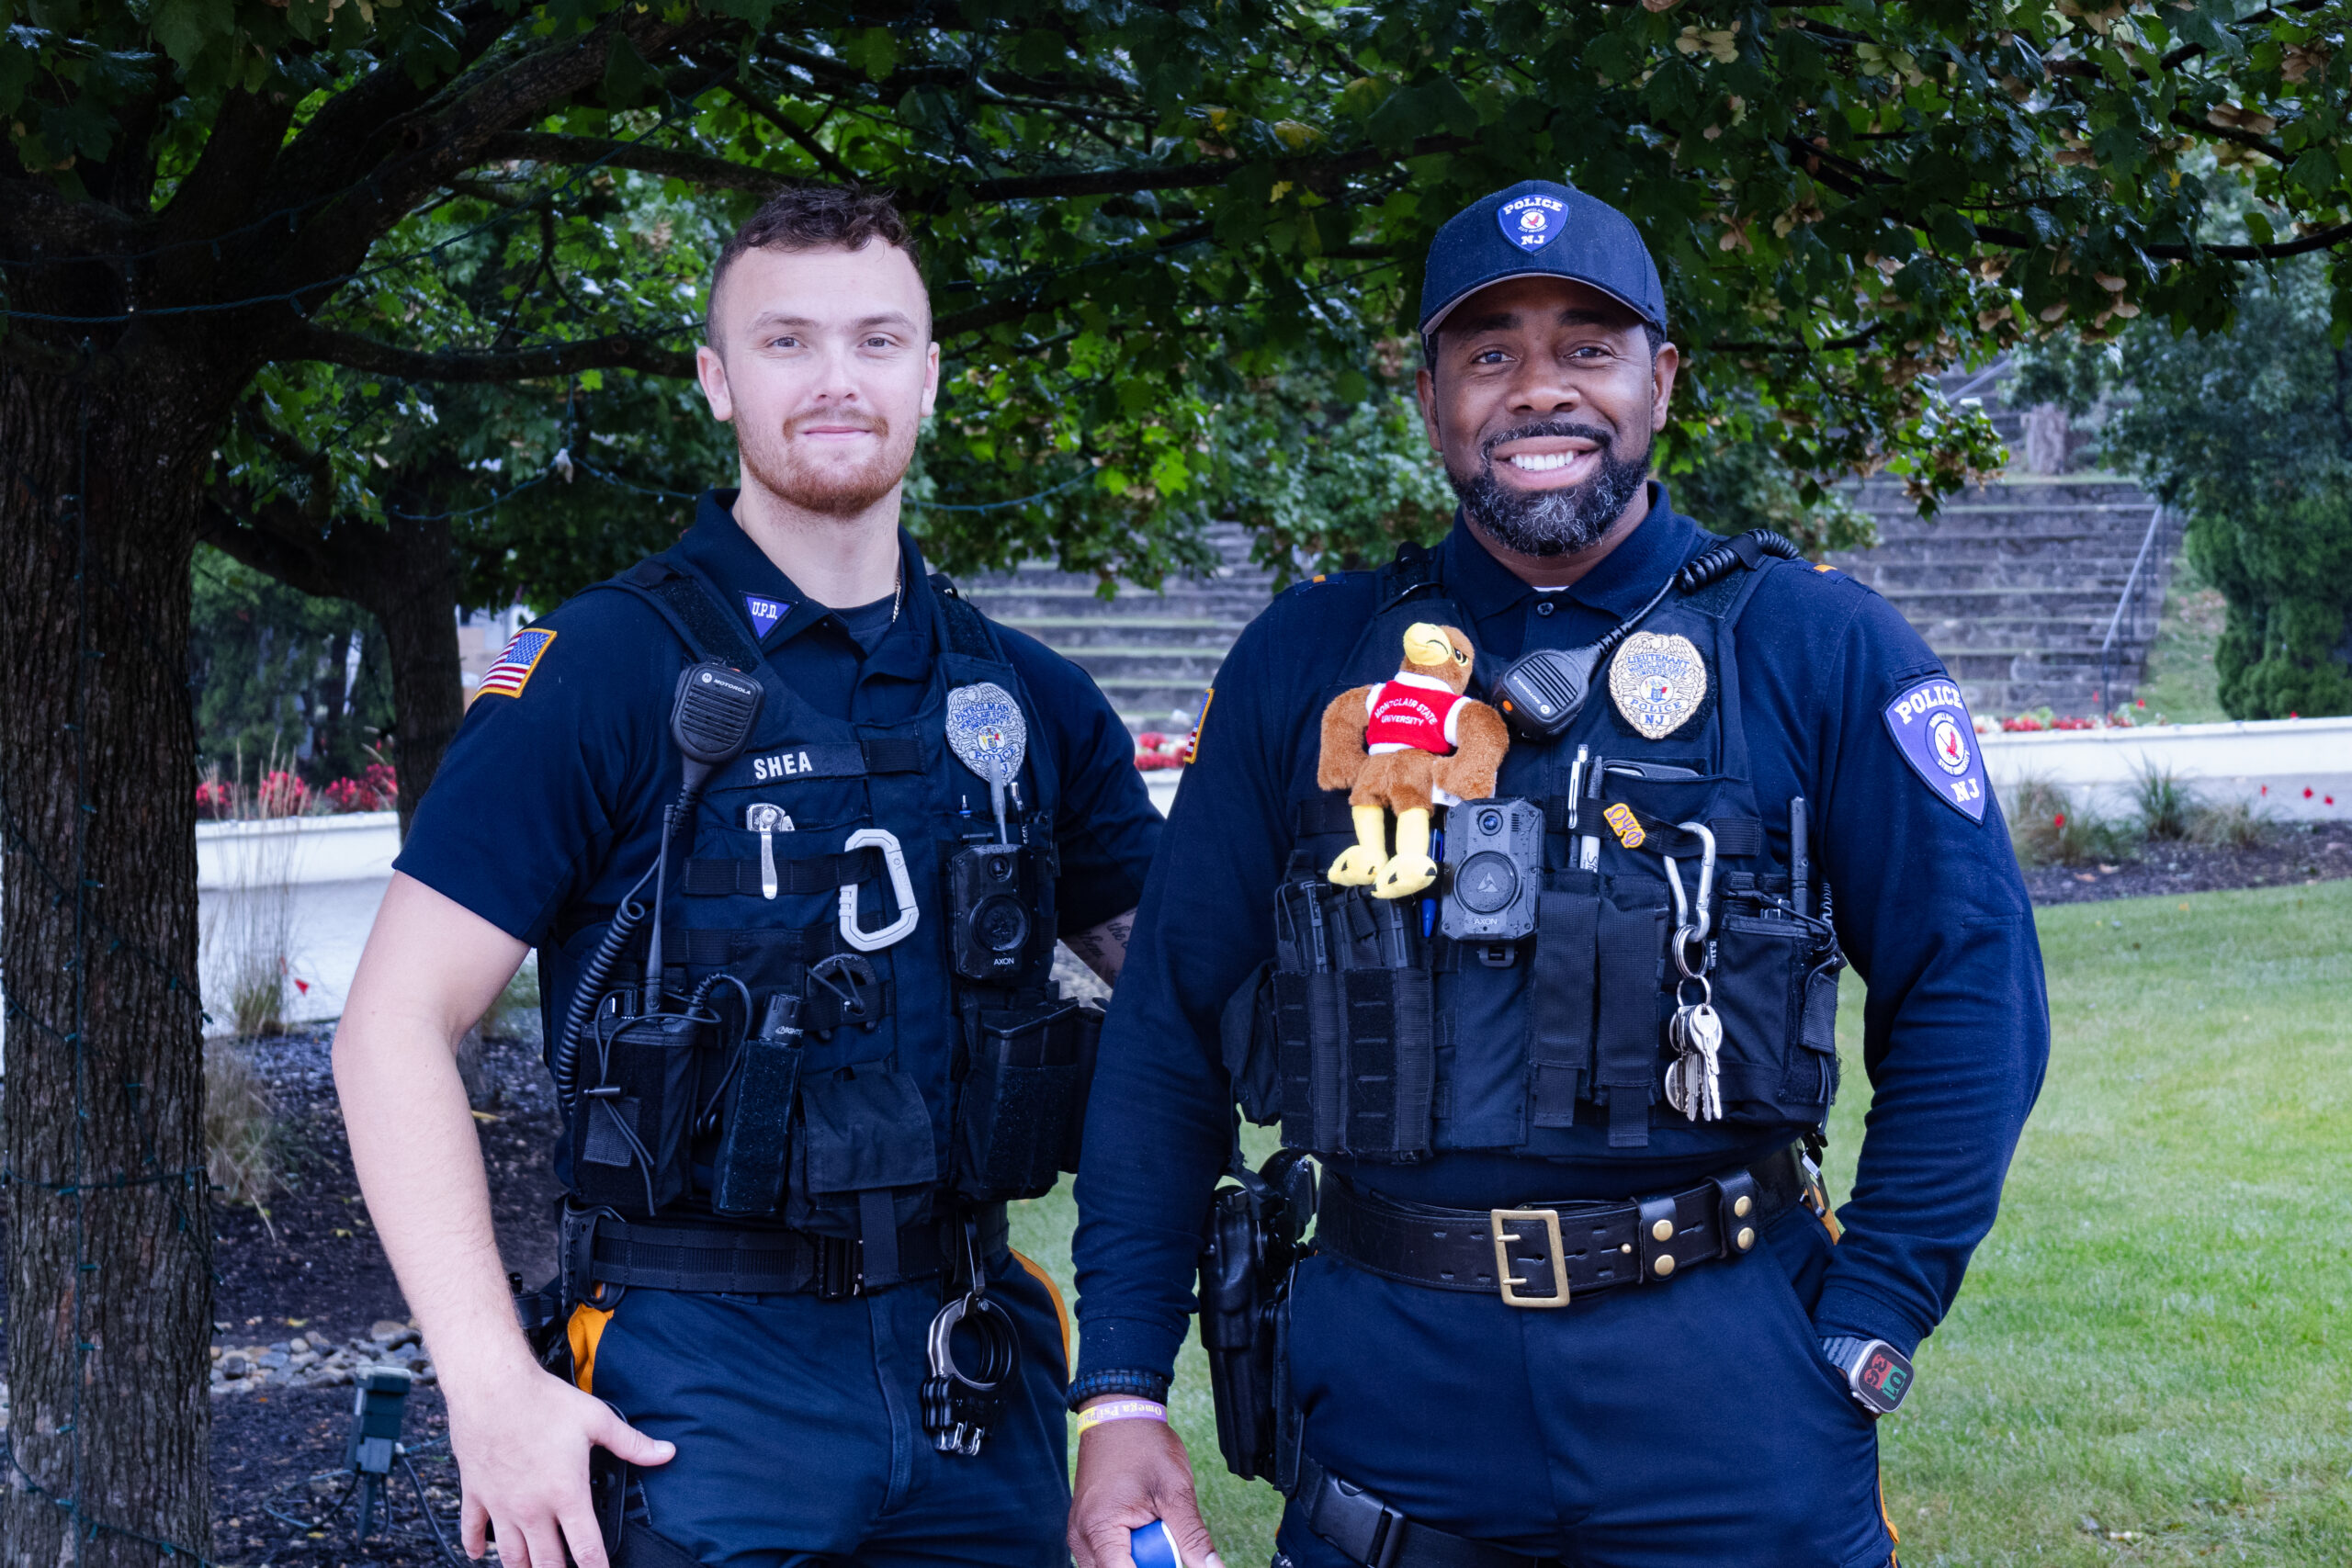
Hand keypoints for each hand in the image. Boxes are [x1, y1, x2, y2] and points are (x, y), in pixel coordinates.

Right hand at [446, 1358, 675, 1567]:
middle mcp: (532, 1508)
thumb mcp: (597, 1419)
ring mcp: (500, 1504)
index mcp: (565, 1494)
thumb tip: (666, 1453)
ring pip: (511, 1555)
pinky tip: (478, 1555)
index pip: (586, 1548)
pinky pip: (472, 1529)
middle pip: (547, 1562)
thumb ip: (632, 1443)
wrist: (492, 1387)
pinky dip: (474, 1546)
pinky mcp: (476, 1493)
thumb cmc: (544, 1401)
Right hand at [1068, 1405, 1221, 1567]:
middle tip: (1167, 1538)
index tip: (1173, 1561)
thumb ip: (1193, 1538)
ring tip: (1155, 1529)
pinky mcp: (1085, 1531)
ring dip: (1138, 1560)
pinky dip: (1129, 1552)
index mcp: (1100, 1528)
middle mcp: (1081, 1538)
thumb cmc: (1145, 1446)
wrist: (1120, 1415)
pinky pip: (1107, 1557)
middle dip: (1148, 1564)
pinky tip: (1144, 1530)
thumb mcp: (1177, 1492)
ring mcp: (1080, 1535)